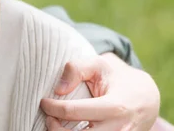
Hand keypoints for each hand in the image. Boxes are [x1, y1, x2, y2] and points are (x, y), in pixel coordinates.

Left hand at [41, 53, 159, 129]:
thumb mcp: (98, 65)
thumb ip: (76, 69)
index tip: (44, 102)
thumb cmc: (116, 79)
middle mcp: (118, 128)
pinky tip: (68, 130)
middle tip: (48, 117)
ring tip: (56, 125)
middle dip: (55, 128)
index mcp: (114, 106)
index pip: (73, 111)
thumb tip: (58, 89)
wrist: (146, 98)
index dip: (52, 107)